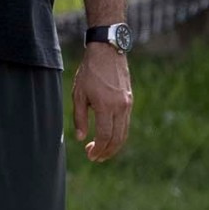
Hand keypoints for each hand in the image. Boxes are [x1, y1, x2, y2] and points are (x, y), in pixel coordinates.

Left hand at [72, 44, 132, 161]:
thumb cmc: (90, 72)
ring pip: (124, 132)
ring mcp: (127, 104)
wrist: (107, 51)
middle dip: (107, 152)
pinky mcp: (130, 100)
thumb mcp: (78, 94)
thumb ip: (79, 118)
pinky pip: (125, 123)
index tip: (90, 156)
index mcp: (106, 106)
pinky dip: (119, 134)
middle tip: (95, 157)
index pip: (104, 136)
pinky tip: (109, 136)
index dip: (98, 149)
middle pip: (117, 138)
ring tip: (102, 151)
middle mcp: (120, 107)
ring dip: (114, 145)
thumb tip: (81, 138)